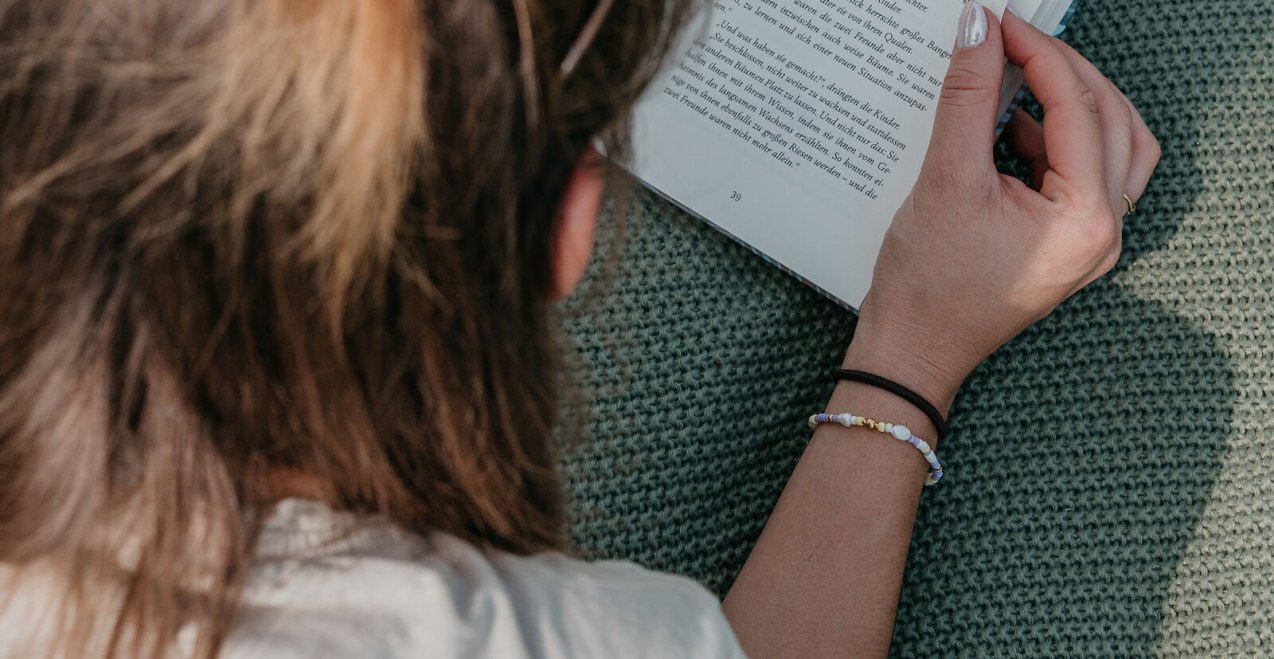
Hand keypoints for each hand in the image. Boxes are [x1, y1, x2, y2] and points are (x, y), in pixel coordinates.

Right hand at [847, 8, 1160, 410]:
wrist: (913, 351)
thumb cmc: (927, 287)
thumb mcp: (945, 180)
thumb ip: (967, 98)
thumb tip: (977, 32)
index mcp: (1085, 218)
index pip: (1075, 109)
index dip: (1038, 55)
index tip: (998, 25)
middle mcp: (1104, 232)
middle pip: (1113, 121)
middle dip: (1065, 72)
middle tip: (1013, 41)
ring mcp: (1091, 243)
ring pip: (1113, 147)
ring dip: (1074, 105)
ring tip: (1021, 79)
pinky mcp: (1069, 246)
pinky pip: (1086, 175)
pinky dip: (1058, 141)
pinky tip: (1010, 129)